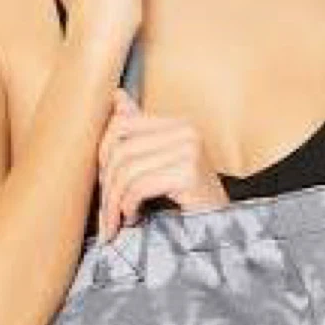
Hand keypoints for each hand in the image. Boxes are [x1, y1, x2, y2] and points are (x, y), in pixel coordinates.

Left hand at [96, 88, 230, 240]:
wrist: (221, 228)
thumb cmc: (189, 200)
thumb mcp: (160, 164)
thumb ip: (138, 132)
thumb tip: (116, 95)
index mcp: (179, 124)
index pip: (121, 125)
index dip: (103, 156)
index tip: (103, 183)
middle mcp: (187, 132)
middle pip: (121, 150)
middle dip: (107, 185)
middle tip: (105, 212)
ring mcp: (190, 151)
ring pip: (127, 171)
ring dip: (114, 202)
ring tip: (117, 221)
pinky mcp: (189, 174)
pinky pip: (139, 186)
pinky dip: (129, 206)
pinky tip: (134, 217)